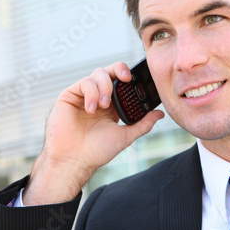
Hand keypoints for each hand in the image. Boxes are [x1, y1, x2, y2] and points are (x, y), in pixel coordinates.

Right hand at [23, 62, 164, 204]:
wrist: (75, 160)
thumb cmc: (96, 151)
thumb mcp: (125, 136)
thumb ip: (143, 124)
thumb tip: (160, 114)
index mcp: (112, 106)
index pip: (122, 83)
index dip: (130, 77)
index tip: (138, 80)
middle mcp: (98, 97)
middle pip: (110, 71)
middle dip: (120, 69)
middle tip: (126, 78)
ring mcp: (84, 95)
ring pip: (98, 73)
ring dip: (105, 86)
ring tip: (105, 105)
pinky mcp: (70, 95)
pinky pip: (84, 82)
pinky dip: (91, 92)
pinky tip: (92, 109)